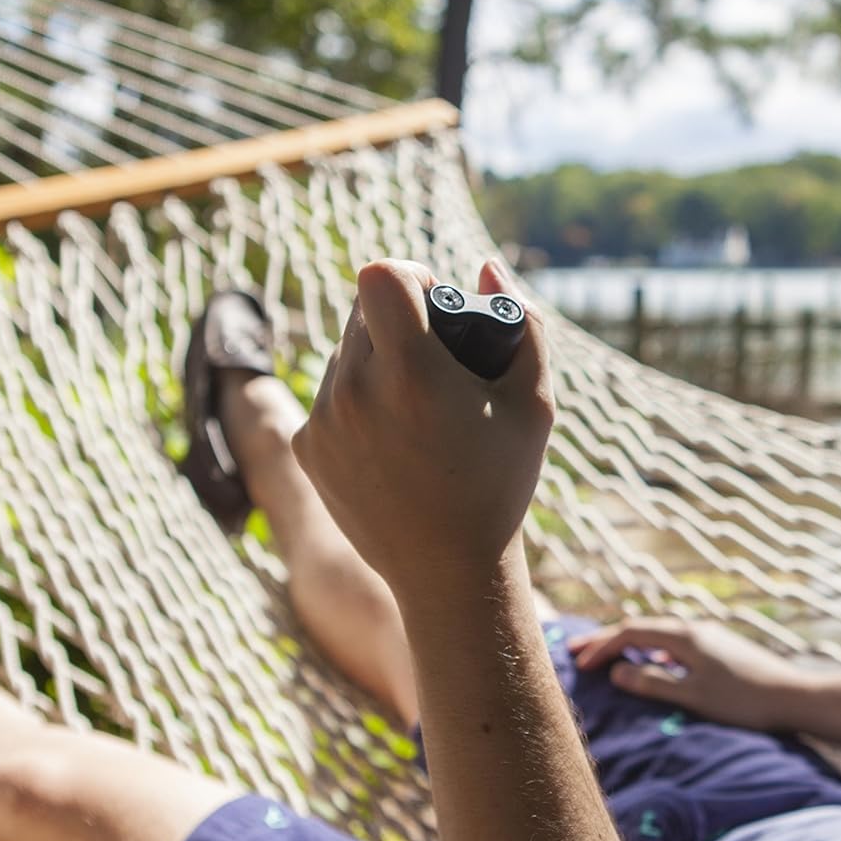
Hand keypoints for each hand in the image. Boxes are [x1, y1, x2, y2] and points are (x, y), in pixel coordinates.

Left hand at [291, 257, 554, 600]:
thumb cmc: (501, 484)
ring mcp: (323, 421)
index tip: (432, 299)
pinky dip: (356, 402)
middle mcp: (355, 392)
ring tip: (414, 405)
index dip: (409, 274)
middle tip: (431, 353)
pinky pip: (329, 396)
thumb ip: (523, 322)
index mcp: (412, 374)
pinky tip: (391, 440)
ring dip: (373, 360)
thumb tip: (487, 267)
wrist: (448, 573)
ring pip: (342, 353)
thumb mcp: (534, 403)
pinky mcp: (306, 447)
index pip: (380, 275)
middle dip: (396, 316)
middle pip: (360, 309)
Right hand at [567, 617, 808, 733]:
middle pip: (642, 628)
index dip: (601, 646)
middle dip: (608, 640)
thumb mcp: (692, 696)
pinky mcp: (721, 651)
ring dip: (629, 645)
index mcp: (684, 636)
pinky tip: (652, 664)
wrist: (797, 698)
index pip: (631, 633)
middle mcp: (695, 630)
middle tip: (577, 650)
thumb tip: (617, 672)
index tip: (579, 663)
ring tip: (607, 656)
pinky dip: (651, 651)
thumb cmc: (744, 701)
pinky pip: (674, 644)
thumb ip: (653, 683)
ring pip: (658, 635)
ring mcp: (710, 638)